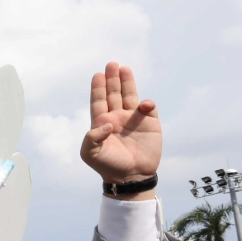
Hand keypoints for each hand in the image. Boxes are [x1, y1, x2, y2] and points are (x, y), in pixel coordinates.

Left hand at [81, 62, 160, 186]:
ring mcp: (133, 120)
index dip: (98, 88)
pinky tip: (144, 104)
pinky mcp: (150, 124)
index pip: (99, 101)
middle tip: (111, 64)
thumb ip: (92, 138)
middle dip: (112, 79)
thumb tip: (107, 123)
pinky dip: (147, 104)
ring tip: (124, 69)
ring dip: (127, 83)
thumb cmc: (108, 166)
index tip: (97, 75)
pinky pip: (148, 109)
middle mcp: (117, 118)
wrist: (131, 176)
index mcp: (101, 123)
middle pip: (114, 94)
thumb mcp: (91, 154)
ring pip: (130, 96)